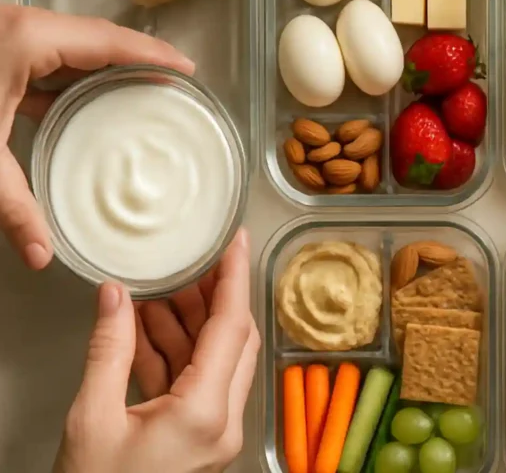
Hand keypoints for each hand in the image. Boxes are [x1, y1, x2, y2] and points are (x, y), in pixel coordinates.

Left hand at [0, 5, 193, 269]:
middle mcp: (20, 28)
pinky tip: (82, 104)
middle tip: (173, 83)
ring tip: (140, 93)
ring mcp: (4, 36)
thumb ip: (12, 206)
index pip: (110, 41)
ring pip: (71, 46)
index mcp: (27, 40)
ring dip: (104, 68)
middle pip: (96, 38)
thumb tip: (43, 254)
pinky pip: (45, 59)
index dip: (154, 54)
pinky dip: (70, 78)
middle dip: (137, 59)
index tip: (186, 69)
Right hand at [53, 229, 258, 472]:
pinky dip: (174, 354)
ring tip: (161, 287)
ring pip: (214, 360)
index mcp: (207, 412)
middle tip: (191, 260)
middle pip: (232, 340)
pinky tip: (147, 328)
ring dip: (189, 323)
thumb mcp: (91, 417)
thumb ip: (109, 349)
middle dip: (211, 296)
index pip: (233, 327)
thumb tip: (115, 295)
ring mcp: (215, 434)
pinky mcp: (198, 441)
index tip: (236, 241)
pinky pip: (196, 384)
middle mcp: (224, 421)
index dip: (234, 277)